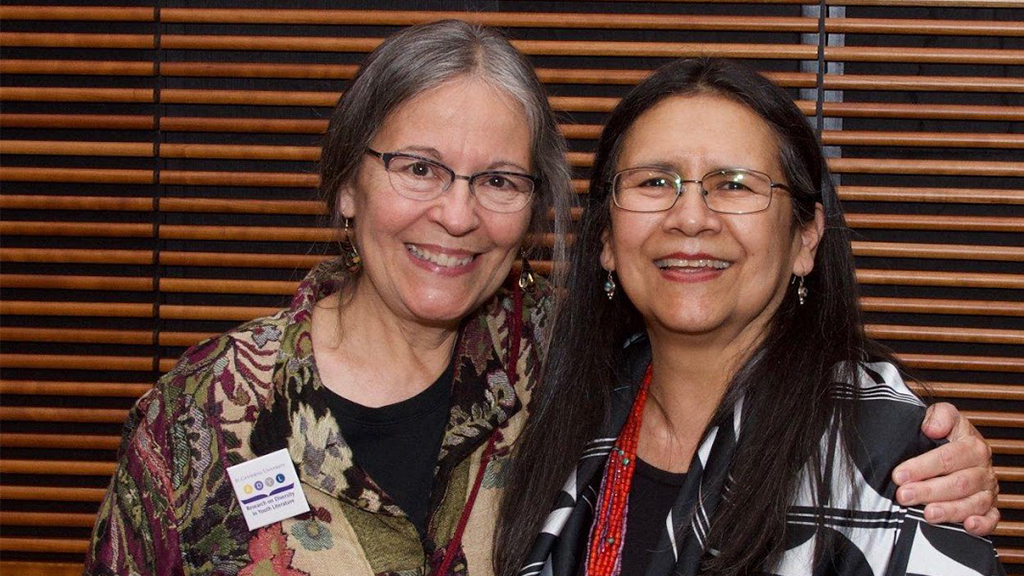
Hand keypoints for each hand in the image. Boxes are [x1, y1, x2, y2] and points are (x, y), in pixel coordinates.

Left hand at [891, 402, 998, 535]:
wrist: (957, 444)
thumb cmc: (944, 433)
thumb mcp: (942, 415)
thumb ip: (939, 416)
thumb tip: (932, 428)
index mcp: (973, 446)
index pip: (948, 458)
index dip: (922, 467)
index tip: (899, 474)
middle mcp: (983, 469)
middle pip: (958, 483)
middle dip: (928, 491)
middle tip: (904, 495)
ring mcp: (987, 490)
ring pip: (972, 503)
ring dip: (950, 511)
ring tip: (927, 514)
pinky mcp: (989, 507)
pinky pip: (991, 518)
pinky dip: (982, 524)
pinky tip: (967, 526)